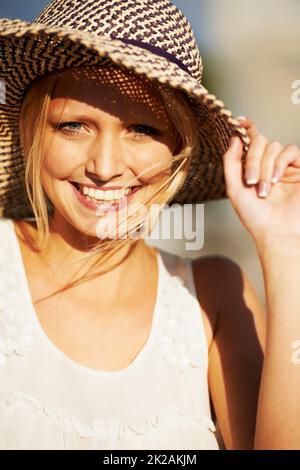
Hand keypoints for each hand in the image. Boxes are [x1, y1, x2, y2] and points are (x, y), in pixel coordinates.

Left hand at [222, 117, 299, 243]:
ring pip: (274, 146)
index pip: (251, 142)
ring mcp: (284, 167)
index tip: (241, 121)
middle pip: (260, 142)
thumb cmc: (255, 216)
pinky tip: (277, 179)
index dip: (247, 128)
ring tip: (265, 189)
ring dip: (265, 166)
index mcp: (252, 168)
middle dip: (253, 160)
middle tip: (252, 181)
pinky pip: (290, 151)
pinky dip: (280, 162)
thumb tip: (235, 138)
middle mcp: (268, 165)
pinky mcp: (299, 170)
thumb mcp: (235, 189)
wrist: (276, 232)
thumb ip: (231, 162)